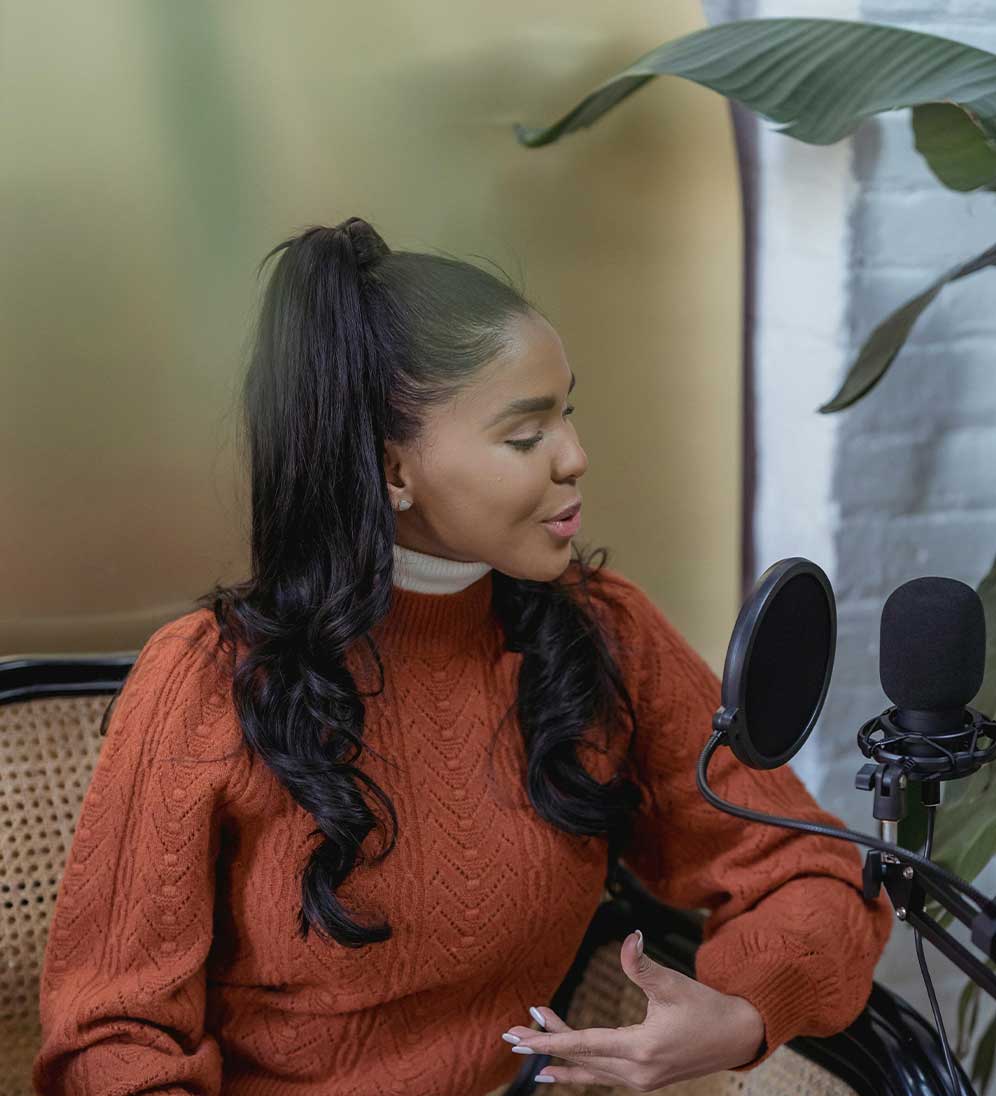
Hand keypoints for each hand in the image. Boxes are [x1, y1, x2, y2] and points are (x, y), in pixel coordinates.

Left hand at [501, 931, 765, 1089]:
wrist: (738, 1037)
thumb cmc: (706, 1007)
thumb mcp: (673, 983)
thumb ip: (644, 964)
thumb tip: (630, 937)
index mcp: (642, 1049)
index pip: (585, 1044)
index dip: (550, 1039)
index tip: (521, 1037)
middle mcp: (638, 1072)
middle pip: (582, 1058)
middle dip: (545, 1045)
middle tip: (512, 1034)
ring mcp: (642, 1081)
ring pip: (590, 1070)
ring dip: (560, 1055)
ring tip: (529, 1044)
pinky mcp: (646, 1080)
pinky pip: (602, 1077)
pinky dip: (579, 1070)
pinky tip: (560, 1069)